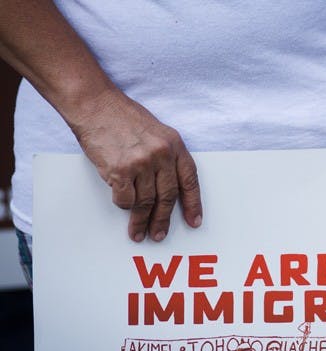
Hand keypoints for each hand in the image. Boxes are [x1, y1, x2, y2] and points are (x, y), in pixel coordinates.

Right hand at [71, 88, 201, 241]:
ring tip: (138, 232)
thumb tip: (168, 188)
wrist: (95, 104)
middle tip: (160, 234)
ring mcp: (142, 163)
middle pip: (167, 197)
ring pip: (145, 202)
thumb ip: (166, 157)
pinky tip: (122, 208)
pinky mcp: (121, 170)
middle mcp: (162, 154)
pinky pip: (125, 199)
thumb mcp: (157, 132)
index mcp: (175, 145)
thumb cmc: (123, 117)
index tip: (194, 221)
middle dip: (163, 220)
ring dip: (141, 221)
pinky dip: (123, 206)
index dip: (192, 204)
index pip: (190, 180)